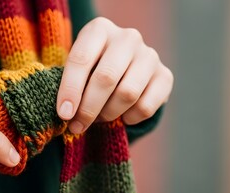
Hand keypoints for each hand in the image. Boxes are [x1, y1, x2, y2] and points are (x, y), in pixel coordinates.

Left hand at [57, 17, 172, 133]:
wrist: (125, 70)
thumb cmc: (92, 70)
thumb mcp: (78, 70)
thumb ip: (71, 86)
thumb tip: (67, 114)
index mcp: (99, 29)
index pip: (81, 59)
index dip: (70, 89)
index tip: (64, 114)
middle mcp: (127, 38)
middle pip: (106, 77)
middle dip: (88, 108)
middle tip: (78, 126)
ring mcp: (149, 55)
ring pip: (128, 94)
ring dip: (109, 114)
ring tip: (99, 118)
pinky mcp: (165, 76)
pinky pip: (146, 107)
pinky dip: (130, 118)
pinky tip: (122, 116)